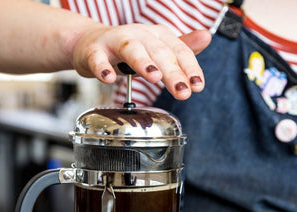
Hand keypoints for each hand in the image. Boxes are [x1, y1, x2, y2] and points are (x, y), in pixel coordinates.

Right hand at [71, 23, 211, 99]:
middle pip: (158, 52)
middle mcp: (139, 35)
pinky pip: (97, 58)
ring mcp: (115, 41)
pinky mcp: (94, 51)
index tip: (198, 86)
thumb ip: (182, 48)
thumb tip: (206, 37)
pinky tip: (109, 79)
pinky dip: (102, 68)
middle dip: (172, 72)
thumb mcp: (158, 50)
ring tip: (154, 77)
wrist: (90, 44)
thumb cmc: (129, 50)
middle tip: (183, 92)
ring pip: (131, 49)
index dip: (190, 67)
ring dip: (143, 62)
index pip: (179, 50)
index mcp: (157, 36)